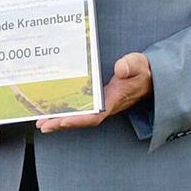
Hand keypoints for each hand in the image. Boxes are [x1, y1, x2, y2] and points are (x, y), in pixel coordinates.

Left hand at [36, 52, 152, 132]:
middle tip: (42, 126)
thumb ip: (129, 65)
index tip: (63, 121)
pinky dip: (66, 112)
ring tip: (41, 123)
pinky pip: (80, 110)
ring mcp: (101, 105)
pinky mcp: (97, 101)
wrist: (149, 77)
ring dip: (60, 120)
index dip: (79, 120)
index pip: (96, 115)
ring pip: (78, 116)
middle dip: (61, 123)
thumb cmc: (141, 70)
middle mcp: (106, 106)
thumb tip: (120, 68)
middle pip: (82, 119)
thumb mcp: (137, 64)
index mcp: (114, 99)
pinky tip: (52, 112)